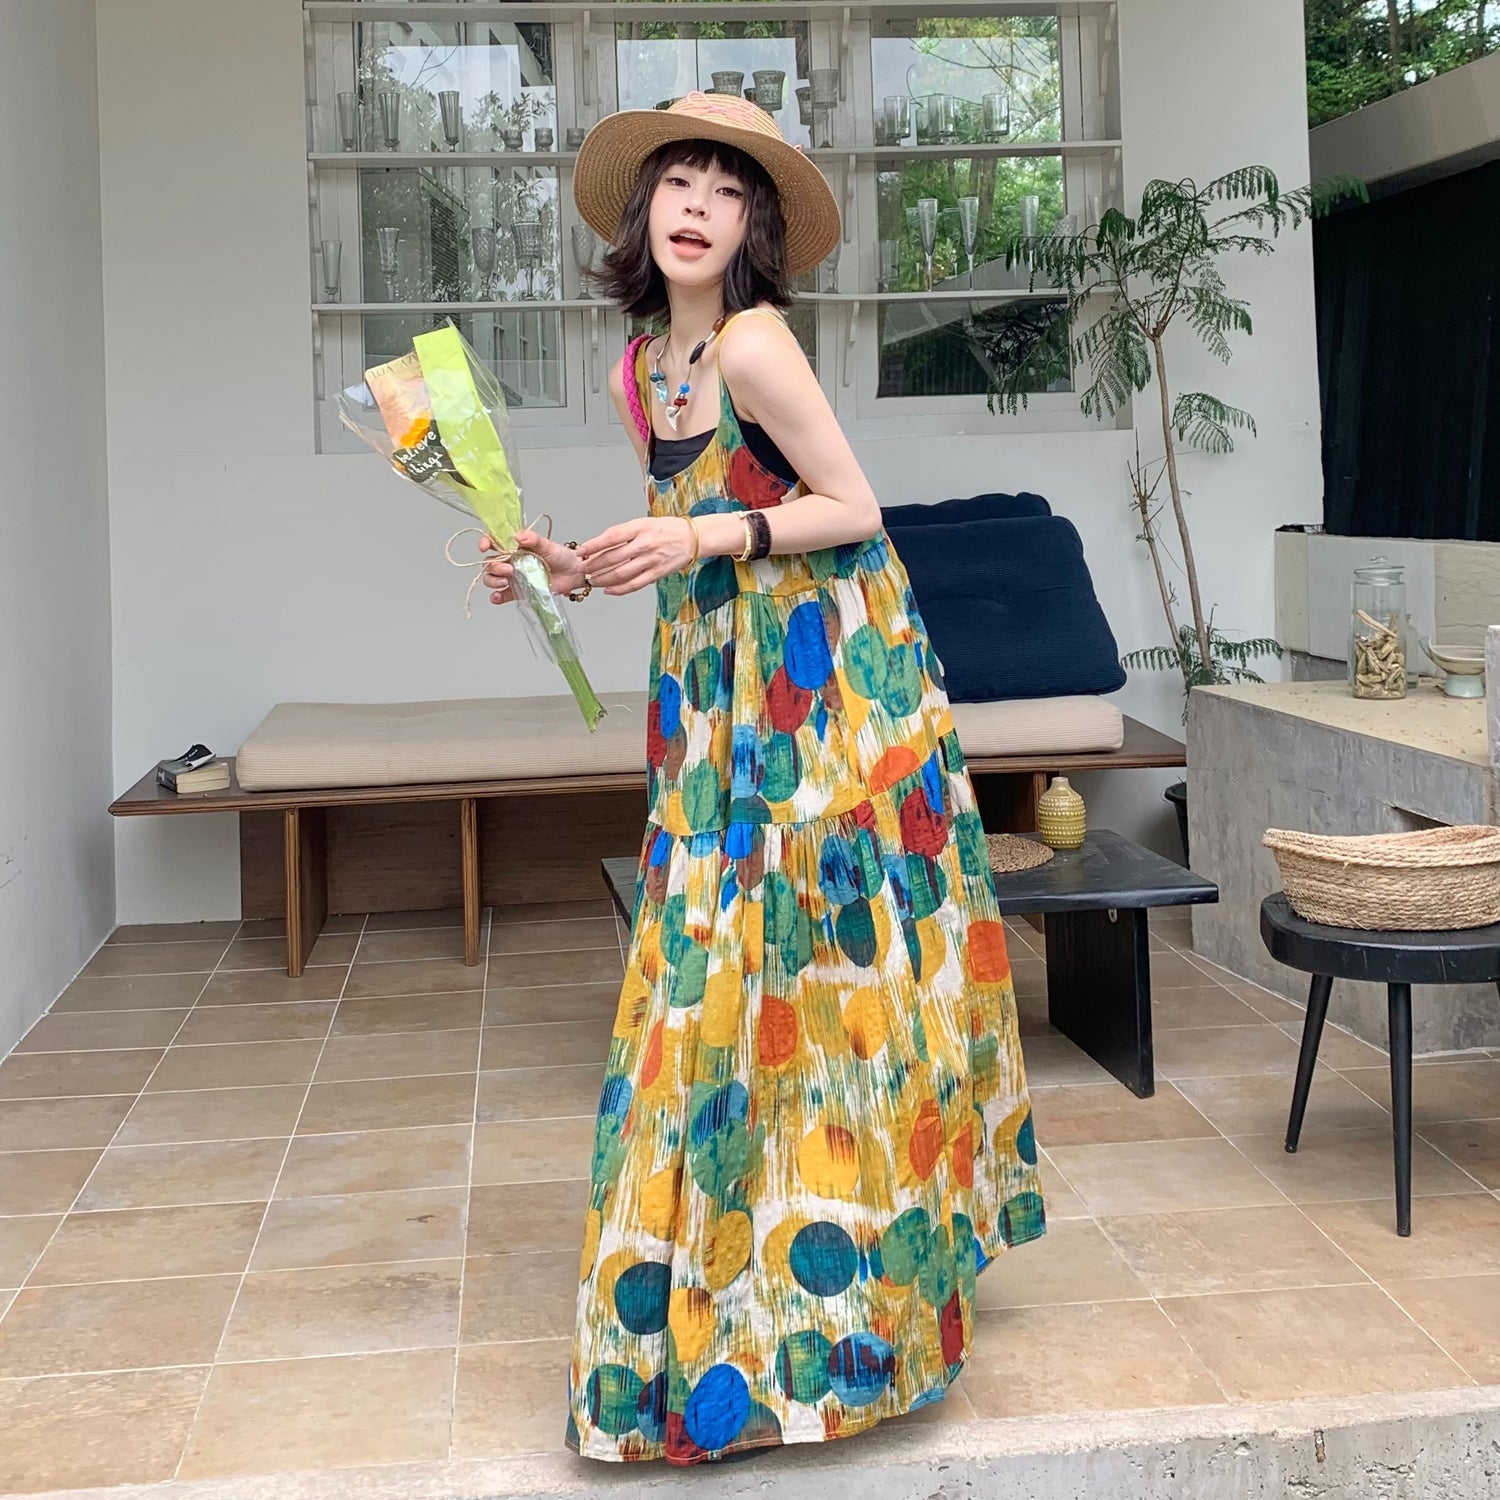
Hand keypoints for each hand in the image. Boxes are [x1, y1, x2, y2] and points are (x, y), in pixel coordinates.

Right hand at [480, 531, 585, 604]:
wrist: (573, 573)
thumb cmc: (560, 556)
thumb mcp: (547, 545)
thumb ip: (533, 539)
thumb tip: (519, 536)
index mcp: (514, 546)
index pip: (494, 542)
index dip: (486, 543)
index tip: (485, 547)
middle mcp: (511, 561)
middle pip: (490, 563)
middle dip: (494, 567)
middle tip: (509, 570)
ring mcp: (513, 577)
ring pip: (492, 578)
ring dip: (493, 580)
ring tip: (505, 581)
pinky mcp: (518, 591)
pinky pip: (502, 595)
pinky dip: (496, 597)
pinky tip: (497, 597)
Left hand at [579, 516, 695, 596]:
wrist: (692, 538)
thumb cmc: (667, 529)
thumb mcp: (644, 523)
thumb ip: (624, 534)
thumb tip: (601, 545)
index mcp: (640, 528)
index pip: (611, 537)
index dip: (593, 545)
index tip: (581, 551)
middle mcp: (645, 544)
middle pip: (613, 558)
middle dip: (594, 565)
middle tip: (583, 569)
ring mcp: (651, 560)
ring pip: (621, 573)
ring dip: (603, 579)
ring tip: (592, 580)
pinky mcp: (657, 573)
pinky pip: (634, 584)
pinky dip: (619, 589)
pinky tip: (608, 590)